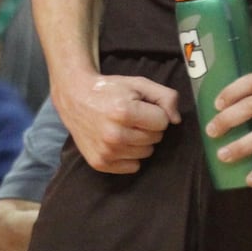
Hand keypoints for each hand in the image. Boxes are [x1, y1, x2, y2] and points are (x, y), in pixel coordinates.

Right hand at [55, 73, 178, 174]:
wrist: (74, 97)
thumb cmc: (110, 90)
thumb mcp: (138, 84)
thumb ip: (165, 96)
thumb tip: (176, 120)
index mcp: (123, 112)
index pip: (162, 122)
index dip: (155, 113)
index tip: (141, 107)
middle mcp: (114, 135)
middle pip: (155, 138)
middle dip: (149, 127)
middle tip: (132, 117)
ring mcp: (106, 151)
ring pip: (146, 153)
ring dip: (140, 141)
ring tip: (125, 128)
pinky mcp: (100, 163)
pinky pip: (133, 166)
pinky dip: (130, 155)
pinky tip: (119, 141)